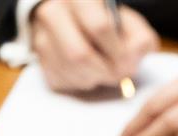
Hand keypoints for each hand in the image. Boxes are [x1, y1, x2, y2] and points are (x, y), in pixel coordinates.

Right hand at [30, 0, 157, 93]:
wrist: (80, 22)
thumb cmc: (111, 25)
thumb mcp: (132, 26)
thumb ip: (140, 40)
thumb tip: (129, 58)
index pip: (99, 26)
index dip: (118, 53)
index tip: (127, 63)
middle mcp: (54, 10)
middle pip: (78, 53)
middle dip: (104, 72)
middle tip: (117, 75)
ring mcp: (41, 32)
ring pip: (68, 69)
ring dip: (94, 79)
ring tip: (104, 71)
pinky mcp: (37, 55)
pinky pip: (59, 79)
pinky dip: (80, 83)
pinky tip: (88, 73)